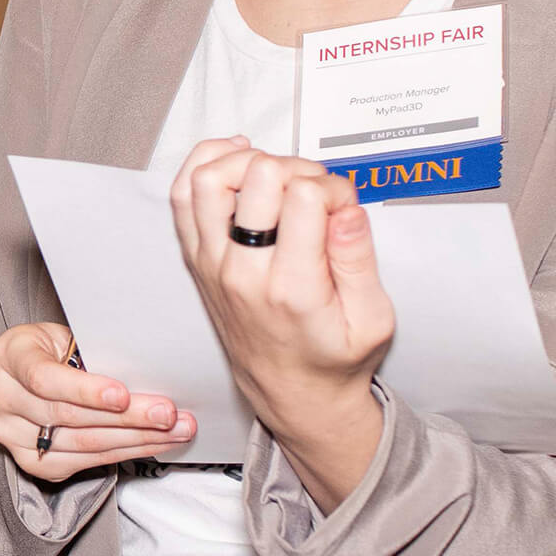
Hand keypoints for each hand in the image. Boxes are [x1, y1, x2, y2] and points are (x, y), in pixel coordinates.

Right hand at [0, 321, 194, 482]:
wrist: (30, 374)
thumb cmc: (55, 350)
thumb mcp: (66, 337)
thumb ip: (92, 355)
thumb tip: (146, 375)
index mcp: (9, 354)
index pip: (44, 378)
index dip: (85, 390)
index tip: (123, 395)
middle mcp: (0, 395)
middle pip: (68, 415)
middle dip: (127, 417)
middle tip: (168, 414)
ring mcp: (10, 432)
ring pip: (81, 443)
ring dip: (134, 439)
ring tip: (173, 430)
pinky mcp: (29, 461)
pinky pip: (83, 462)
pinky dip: (122, 453)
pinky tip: (149, 443)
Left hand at [171, 138, 392, 507]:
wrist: (292, 396)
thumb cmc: (334, 360)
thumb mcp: (372, 321)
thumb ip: (359, 260)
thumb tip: (347, 208)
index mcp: (292, 287)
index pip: (305, 197)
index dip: (334, 187)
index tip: (344, 207)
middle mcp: (243, 271)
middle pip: (259, 176)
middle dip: (298, 168)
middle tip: (316, 191)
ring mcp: (212, 263)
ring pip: (209, 177)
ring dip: (249, 159)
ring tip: (279, 173)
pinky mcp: (197, 259)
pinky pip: (182, 197)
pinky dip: (206, 164)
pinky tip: (239, 160)